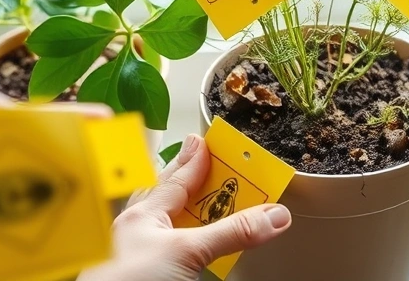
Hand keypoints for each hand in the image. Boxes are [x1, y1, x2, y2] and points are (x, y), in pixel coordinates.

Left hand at [77, 134, 290, 280]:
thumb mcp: (186, 252)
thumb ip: (230, 233)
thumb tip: (273, 215)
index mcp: (141, 216)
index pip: (176, 179)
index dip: (195, 159)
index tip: (206, 141)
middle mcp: (135, 233)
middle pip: (163, 197)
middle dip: (183, 178)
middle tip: (204, 159)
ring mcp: (135, 256)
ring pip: (158, 224)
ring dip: (177, 209)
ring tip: (194, 196)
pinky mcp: (142, 275)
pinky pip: (160, 248)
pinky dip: (174, 239)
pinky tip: (178, 243)